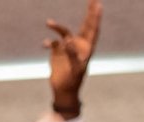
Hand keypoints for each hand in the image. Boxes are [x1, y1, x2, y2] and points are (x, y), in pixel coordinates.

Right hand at [46, 0, 102, 116]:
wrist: (64, 90)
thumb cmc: (73, 81)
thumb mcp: (75, 69)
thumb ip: (72, 54)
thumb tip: (68, 40)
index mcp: (87, 48)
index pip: (93, 29)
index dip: (95, 17)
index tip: (98, 4)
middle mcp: (78, 44)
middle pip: (85, 25)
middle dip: (89, 12)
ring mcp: (67, 47)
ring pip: (64, 32)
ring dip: (57, 27)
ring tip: (49, 23)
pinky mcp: (57, 52)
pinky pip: (52, 43)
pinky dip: (48, 43)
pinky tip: (45, 44)